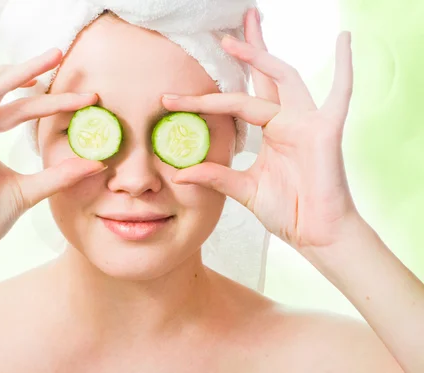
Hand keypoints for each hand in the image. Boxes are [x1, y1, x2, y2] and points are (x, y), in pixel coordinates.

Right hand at [0, 46, 105, 262]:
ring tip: (48, 59)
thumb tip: (98, 163)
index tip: (86, 100)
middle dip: (34, 73)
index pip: (21, 109)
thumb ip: (60, 174)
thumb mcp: (32, 191)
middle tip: (62, 56)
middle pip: (4, 90)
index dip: (52, 103)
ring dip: (15, 70)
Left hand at [162, 8, 359, 251]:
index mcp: (270, 131)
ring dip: (260, 56)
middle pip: (264, 77)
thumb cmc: (288, 211)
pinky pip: (340, 94)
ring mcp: (306, 122)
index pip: (235, 103)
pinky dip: (344, 67)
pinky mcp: (325, 131)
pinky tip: (344, 39)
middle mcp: (287, 120)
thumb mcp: (242, 189)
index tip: (171, 98)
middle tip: (222, 33)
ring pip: (283, 78)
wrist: (315, 234)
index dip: (204, 99)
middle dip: (246, 52)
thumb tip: (180, 172)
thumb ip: (214, 176)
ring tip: (234, 39)